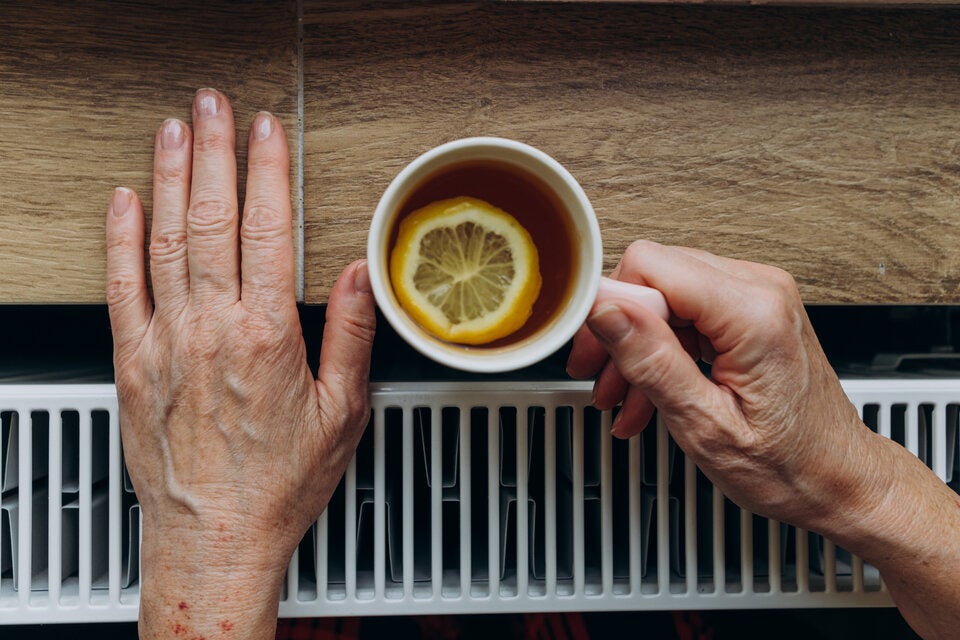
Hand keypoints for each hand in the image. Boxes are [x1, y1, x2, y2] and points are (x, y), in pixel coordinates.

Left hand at [105, 89, 375, 638]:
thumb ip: (351, 336)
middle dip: (215, 154)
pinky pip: (120, 287)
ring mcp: (165, 342)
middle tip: (214, 107)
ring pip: (165, 240)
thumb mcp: (341, 413)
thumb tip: (359, 275)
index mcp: (267, 336)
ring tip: (175, 132)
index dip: (267, 171)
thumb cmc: (278, 482)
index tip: (268, 131)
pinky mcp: (132, 362)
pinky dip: (120, 238)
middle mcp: (211, 329)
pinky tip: (126, 201)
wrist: (213, 535)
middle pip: (213, 220)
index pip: (268, 230)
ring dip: (171, 179)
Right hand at [567, 240, 872, 525]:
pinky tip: (649, 392)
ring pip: (666, 295)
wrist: (840, 479)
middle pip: (655, 275)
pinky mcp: (754, 310)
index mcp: (752, 313)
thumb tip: (607, 310)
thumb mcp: (706, 425)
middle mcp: (761, 290)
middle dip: (618, 330)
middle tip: (599, 376)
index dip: (611, 305)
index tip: (591, 347)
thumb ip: (652, 360)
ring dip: (637, 346)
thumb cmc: (791, 465)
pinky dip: (663, 349)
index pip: (650, 265)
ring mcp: (759, 296)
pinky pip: (688, 311)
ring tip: (623, 397)